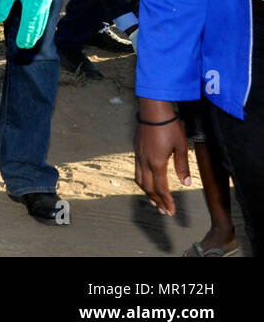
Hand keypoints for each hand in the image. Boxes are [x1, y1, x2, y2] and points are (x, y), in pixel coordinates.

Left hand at [0, 0, 60, 47]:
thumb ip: (4, 4)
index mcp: (33, 2)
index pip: (29, 24)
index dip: (25, 35)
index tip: (21, 44)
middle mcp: (43, 2)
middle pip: (38, 23)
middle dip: (32, 35)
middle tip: (26, 45)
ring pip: (43, 17)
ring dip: (38, 29)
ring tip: (33, 38)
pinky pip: (46, 10)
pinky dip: (42, 19)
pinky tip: (39, 22)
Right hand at [133, 98, 189, 215]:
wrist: (153, 110)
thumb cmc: (169, 126)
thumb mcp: (181, 147)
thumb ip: (182, 166)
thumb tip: (186, 183)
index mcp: (156, 162)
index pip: (161, 188)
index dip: (167, 201)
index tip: (171, 211)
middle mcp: (144, 161)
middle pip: (148, 187)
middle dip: (156, 200)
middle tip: (164, 211)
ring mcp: (138, 155)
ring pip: (139, 179)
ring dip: (147, 192)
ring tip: (154, 201)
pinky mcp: (136, 149)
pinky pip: (136, 170)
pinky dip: (142, 181)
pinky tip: (147, 182)